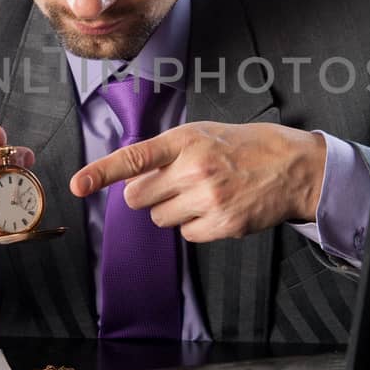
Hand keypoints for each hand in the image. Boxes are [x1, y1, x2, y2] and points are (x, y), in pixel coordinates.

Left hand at [70, 122, 325, 243]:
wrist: (293, 167)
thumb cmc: (245, 147)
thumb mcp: (204, 134)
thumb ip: (166, 153)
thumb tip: (130, 180)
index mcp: (186, 141)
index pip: (134, 158)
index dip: (101, 173)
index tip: (77, 185)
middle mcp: (194, 169)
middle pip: (139, 198)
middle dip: (147, 195)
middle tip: (174, 185)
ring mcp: (208, 199)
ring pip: (160, 219)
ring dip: (173, 210)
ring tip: (203, 193)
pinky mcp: (222, 224)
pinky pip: (187, 234)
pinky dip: (196, 226)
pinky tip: (217, 208)